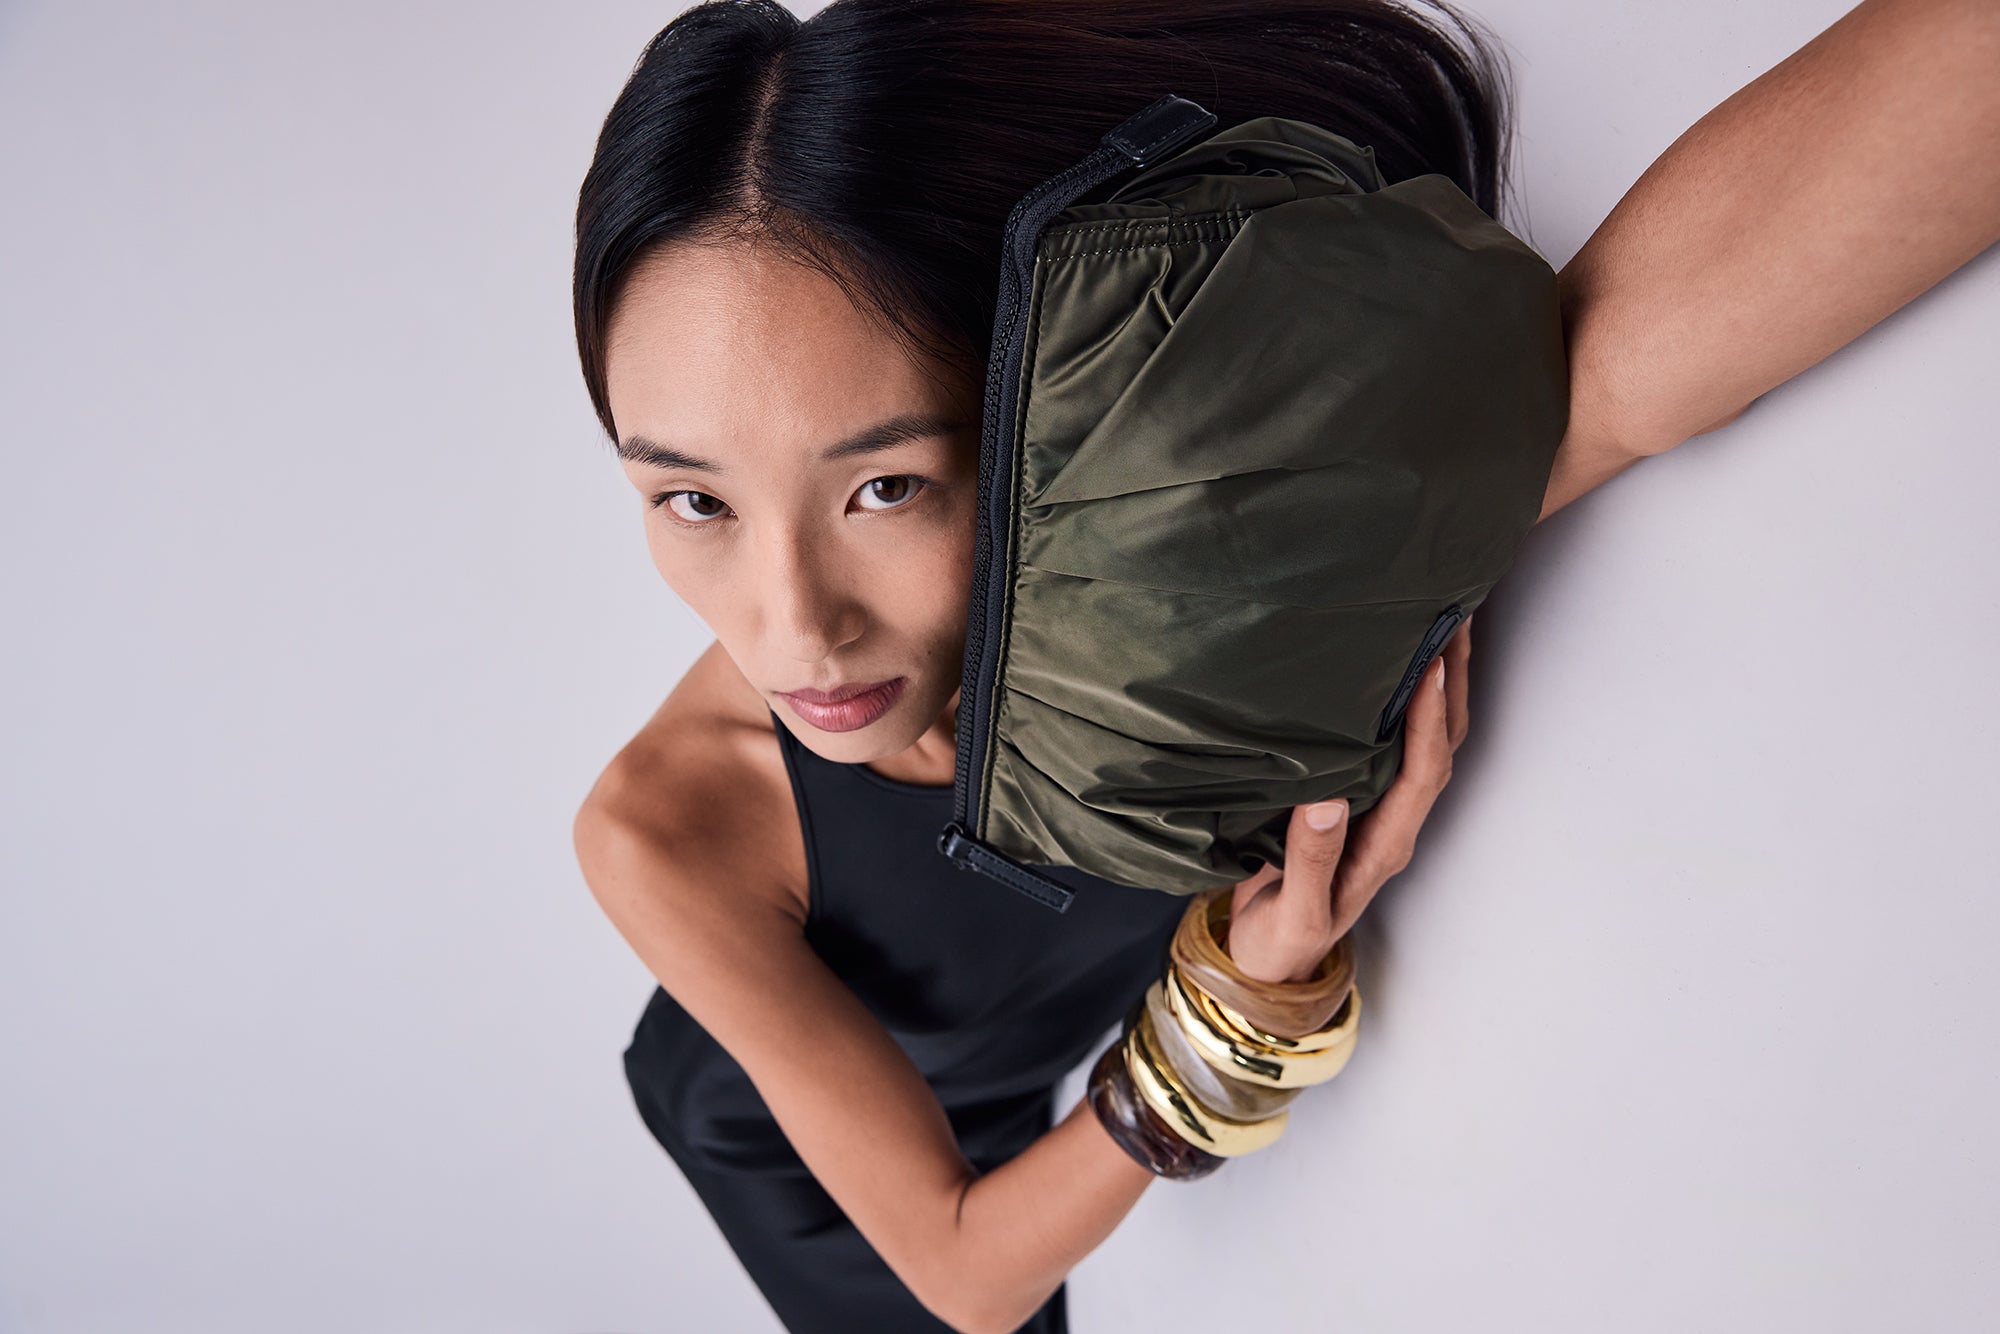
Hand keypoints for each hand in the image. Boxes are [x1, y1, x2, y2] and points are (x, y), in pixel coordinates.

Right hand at [1223, 614, 1472, 983]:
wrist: (1272, 961)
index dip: (1428, 720)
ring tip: (1443, 625)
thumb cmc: (1283, 940)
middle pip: (1442, 746)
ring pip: (1428, 741)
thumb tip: (1326, 798)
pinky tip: (1396, 667)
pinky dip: (1410, 701)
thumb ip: (1310, 861)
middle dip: (1455, 684)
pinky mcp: (1362, 801)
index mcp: (1383, 848)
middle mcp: (1395, 824)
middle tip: (1457, 618)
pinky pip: (1400, 744)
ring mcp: (1382, 812)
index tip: (1430, 667)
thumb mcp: (1294, 912)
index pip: (1420, 774)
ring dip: (1443, 685)